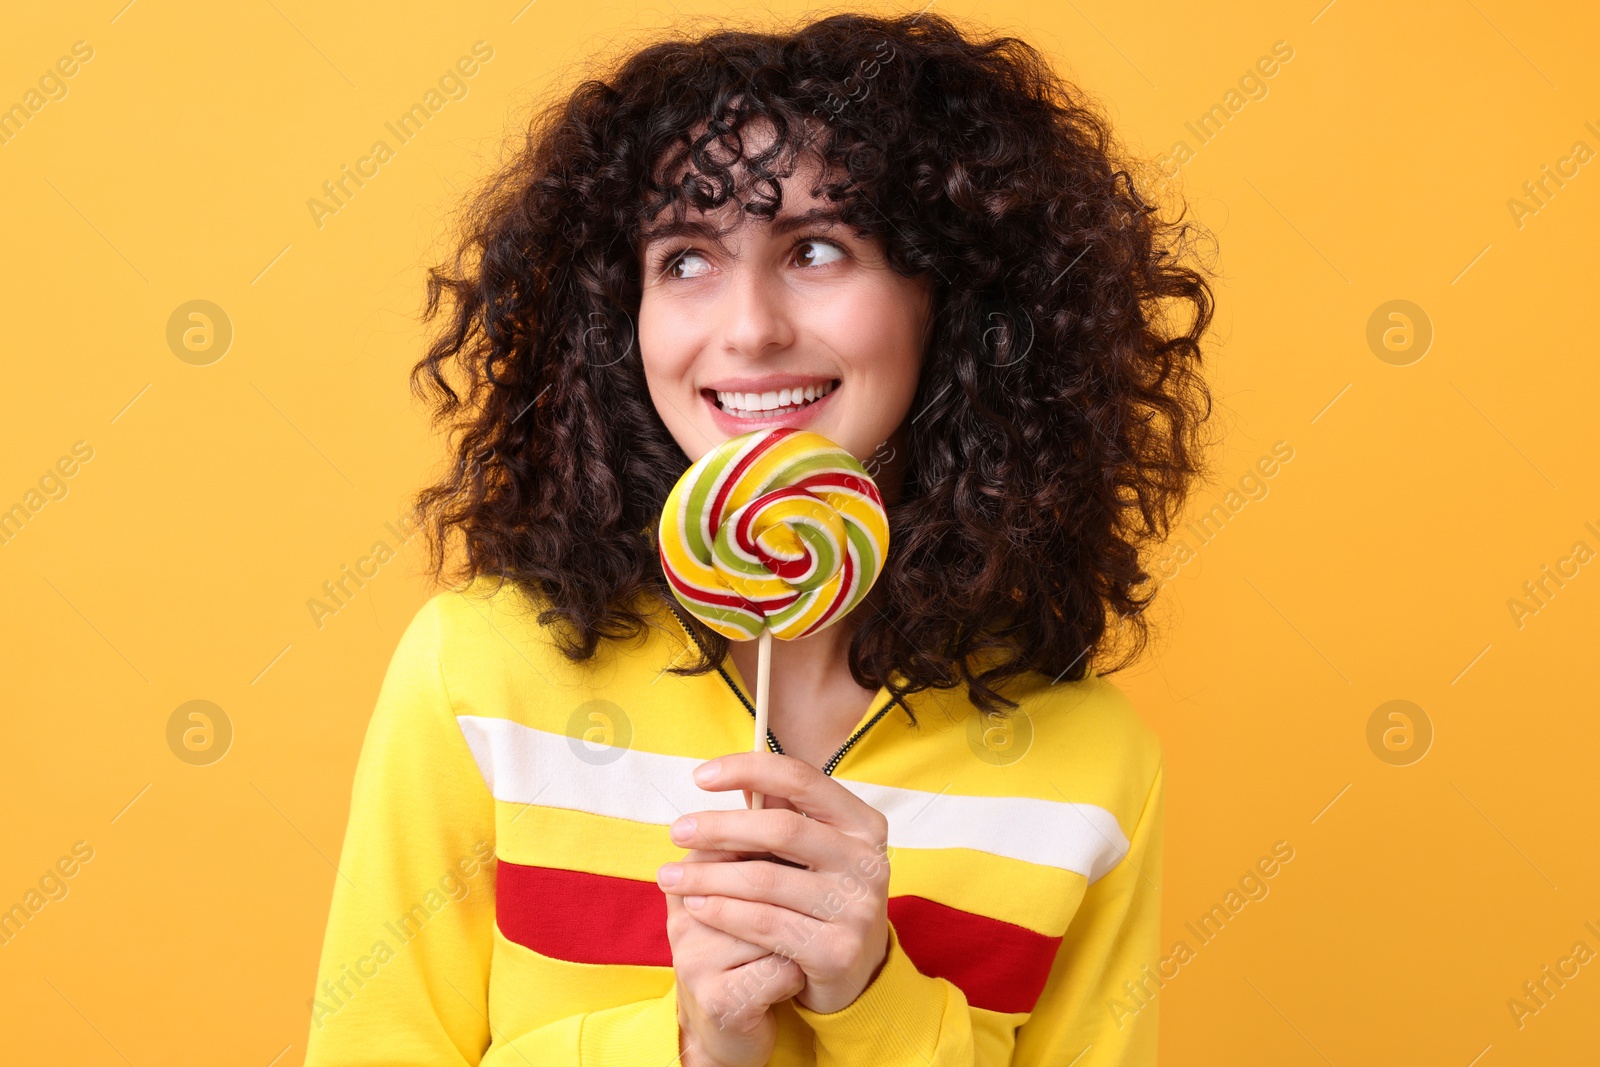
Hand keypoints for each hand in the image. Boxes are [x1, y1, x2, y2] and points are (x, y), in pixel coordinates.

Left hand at [657, 753, 891, 1014]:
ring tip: (672, 875)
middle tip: (677, 831)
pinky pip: (764, 923)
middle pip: (782, 829)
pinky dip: (723, 911)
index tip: (700, 775)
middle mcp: (867, 862)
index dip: (749, 769)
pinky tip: (696, 905)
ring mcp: (856, 908)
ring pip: (765, 880)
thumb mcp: (810, 850)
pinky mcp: (837, 951)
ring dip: (708, 876)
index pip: (801, 780)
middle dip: (720, 827)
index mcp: (863, 824)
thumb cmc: (821, 893)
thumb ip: (778, 813)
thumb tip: (726, 774)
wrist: (854, 969)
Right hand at [666, 846, 804, 1066]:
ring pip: (774, 925)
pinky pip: (781, 970)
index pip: (738, 843)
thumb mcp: (745, 893)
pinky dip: (798, 975)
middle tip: (809, 906)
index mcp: (687, 882)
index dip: (780, 856)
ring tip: (800, 940)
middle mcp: (683, 916)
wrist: (725, 1023)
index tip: (802, 872)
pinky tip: (793, 978)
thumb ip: (758, 842)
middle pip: (758, 878)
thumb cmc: (745, 948)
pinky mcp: (718, 999)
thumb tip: (777, 786)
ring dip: (799, 933)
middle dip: (794, 893)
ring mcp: (695, 959)